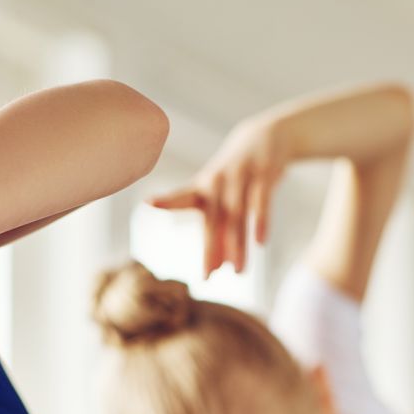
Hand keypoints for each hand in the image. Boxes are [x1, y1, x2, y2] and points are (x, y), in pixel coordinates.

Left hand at [147, 117, 290, 275]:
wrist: (264, 136)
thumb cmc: (236, 176)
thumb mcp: (225, 199)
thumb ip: (222, 230)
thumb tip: (222, 266)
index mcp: (202, 187)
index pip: (182, 196)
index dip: (166, 200)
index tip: (148, 203)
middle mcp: (218, 182)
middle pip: (212, 220)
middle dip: (209, 249)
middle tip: (207, 277)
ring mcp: (241, 177)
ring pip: (237, 216)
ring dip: (237, 245)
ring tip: (238, 272)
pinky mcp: (263, 175)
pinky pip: (261, 202)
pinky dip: (260, 221)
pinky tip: (261, 243)